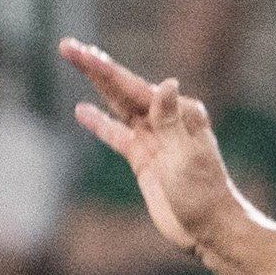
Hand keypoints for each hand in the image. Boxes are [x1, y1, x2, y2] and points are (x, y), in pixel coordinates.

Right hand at [62, 38, 253, 257]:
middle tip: (66, 45)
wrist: (209, 229)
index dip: (106, 71)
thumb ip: (171, 121)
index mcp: (181, 112)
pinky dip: (100, 123)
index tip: (85, 54)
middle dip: (94, 67)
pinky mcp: (143, 158)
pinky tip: (81, 110)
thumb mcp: (186, 156)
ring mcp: (153, 137)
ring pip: (117, 105)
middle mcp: (166, 118)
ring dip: (95, 86)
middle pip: (122, 88)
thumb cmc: (204, 193)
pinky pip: (117, 135)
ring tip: (72, 61)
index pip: (136, 87)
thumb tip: (168, 84)